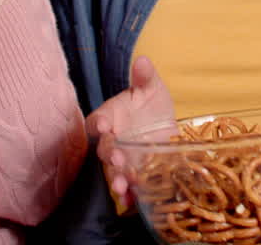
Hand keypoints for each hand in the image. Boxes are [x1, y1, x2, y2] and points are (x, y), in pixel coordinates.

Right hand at [87, 56, 174, 210]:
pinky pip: (128, 186)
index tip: (104, 126)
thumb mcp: (152, 87)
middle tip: (117, 159)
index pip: (97, 120)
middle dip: (109, 155)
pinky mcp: (134, 173)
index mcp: (111, 116)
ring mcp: (123, 159)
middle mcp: (112, 140)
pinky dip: (129, 195)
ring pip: (113, 171)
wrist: (164, 125)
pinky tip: (132, 202)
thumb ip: (145, 76)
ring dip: (115, 179)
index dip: (98, 124)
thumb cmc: (151, 103)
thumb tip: (142, 59)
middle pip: (104, 149)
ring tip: (120, 186)